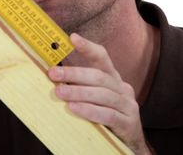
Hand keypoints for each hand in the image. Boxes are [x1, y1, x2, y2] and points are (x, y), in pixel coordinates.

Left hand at [48, 33, 150, 153]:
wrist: (130, 143)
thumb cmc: (106, 117)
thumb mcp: (95, 98)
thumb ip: (80, 87)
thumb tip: (52, 76)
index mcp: (113, 79)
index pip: (102, 57)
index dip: (88, 47)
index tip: (72, 38)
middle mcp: (123, 88)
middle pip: (98, 76)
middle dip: (74, 73)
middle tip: (54, 73)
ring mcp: (128, 105)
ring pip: (102, 95)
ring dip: (79, 92)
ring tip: (60, 92)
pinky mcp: (129, 123)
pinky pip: (108, 115)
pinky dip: (90, 111)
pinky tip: (74, 109)